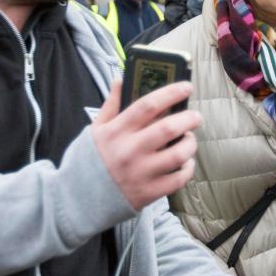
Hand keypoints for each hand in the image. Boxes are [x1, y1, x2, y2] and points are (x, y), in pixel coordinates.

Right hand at [91, 79, 201, 210]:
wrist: (80, 197)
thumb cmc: (92, 158)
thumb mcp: (96, 129)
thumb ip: (111, 104)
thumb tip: (120, 79)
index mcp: (117, 131)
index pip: (148, 105)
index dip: (171, 93)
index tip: (186, 86)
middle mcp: (129, 151)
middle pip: (168, 128)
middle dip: (189, 119)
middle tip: (195, 116)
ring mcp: (140, 173)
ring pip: (178, 154)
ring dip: (190, 143)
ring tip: (189, 139)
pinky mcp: (148, 192)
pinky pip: (179, 179)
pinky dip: (188, 168)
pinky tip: (185, 161)